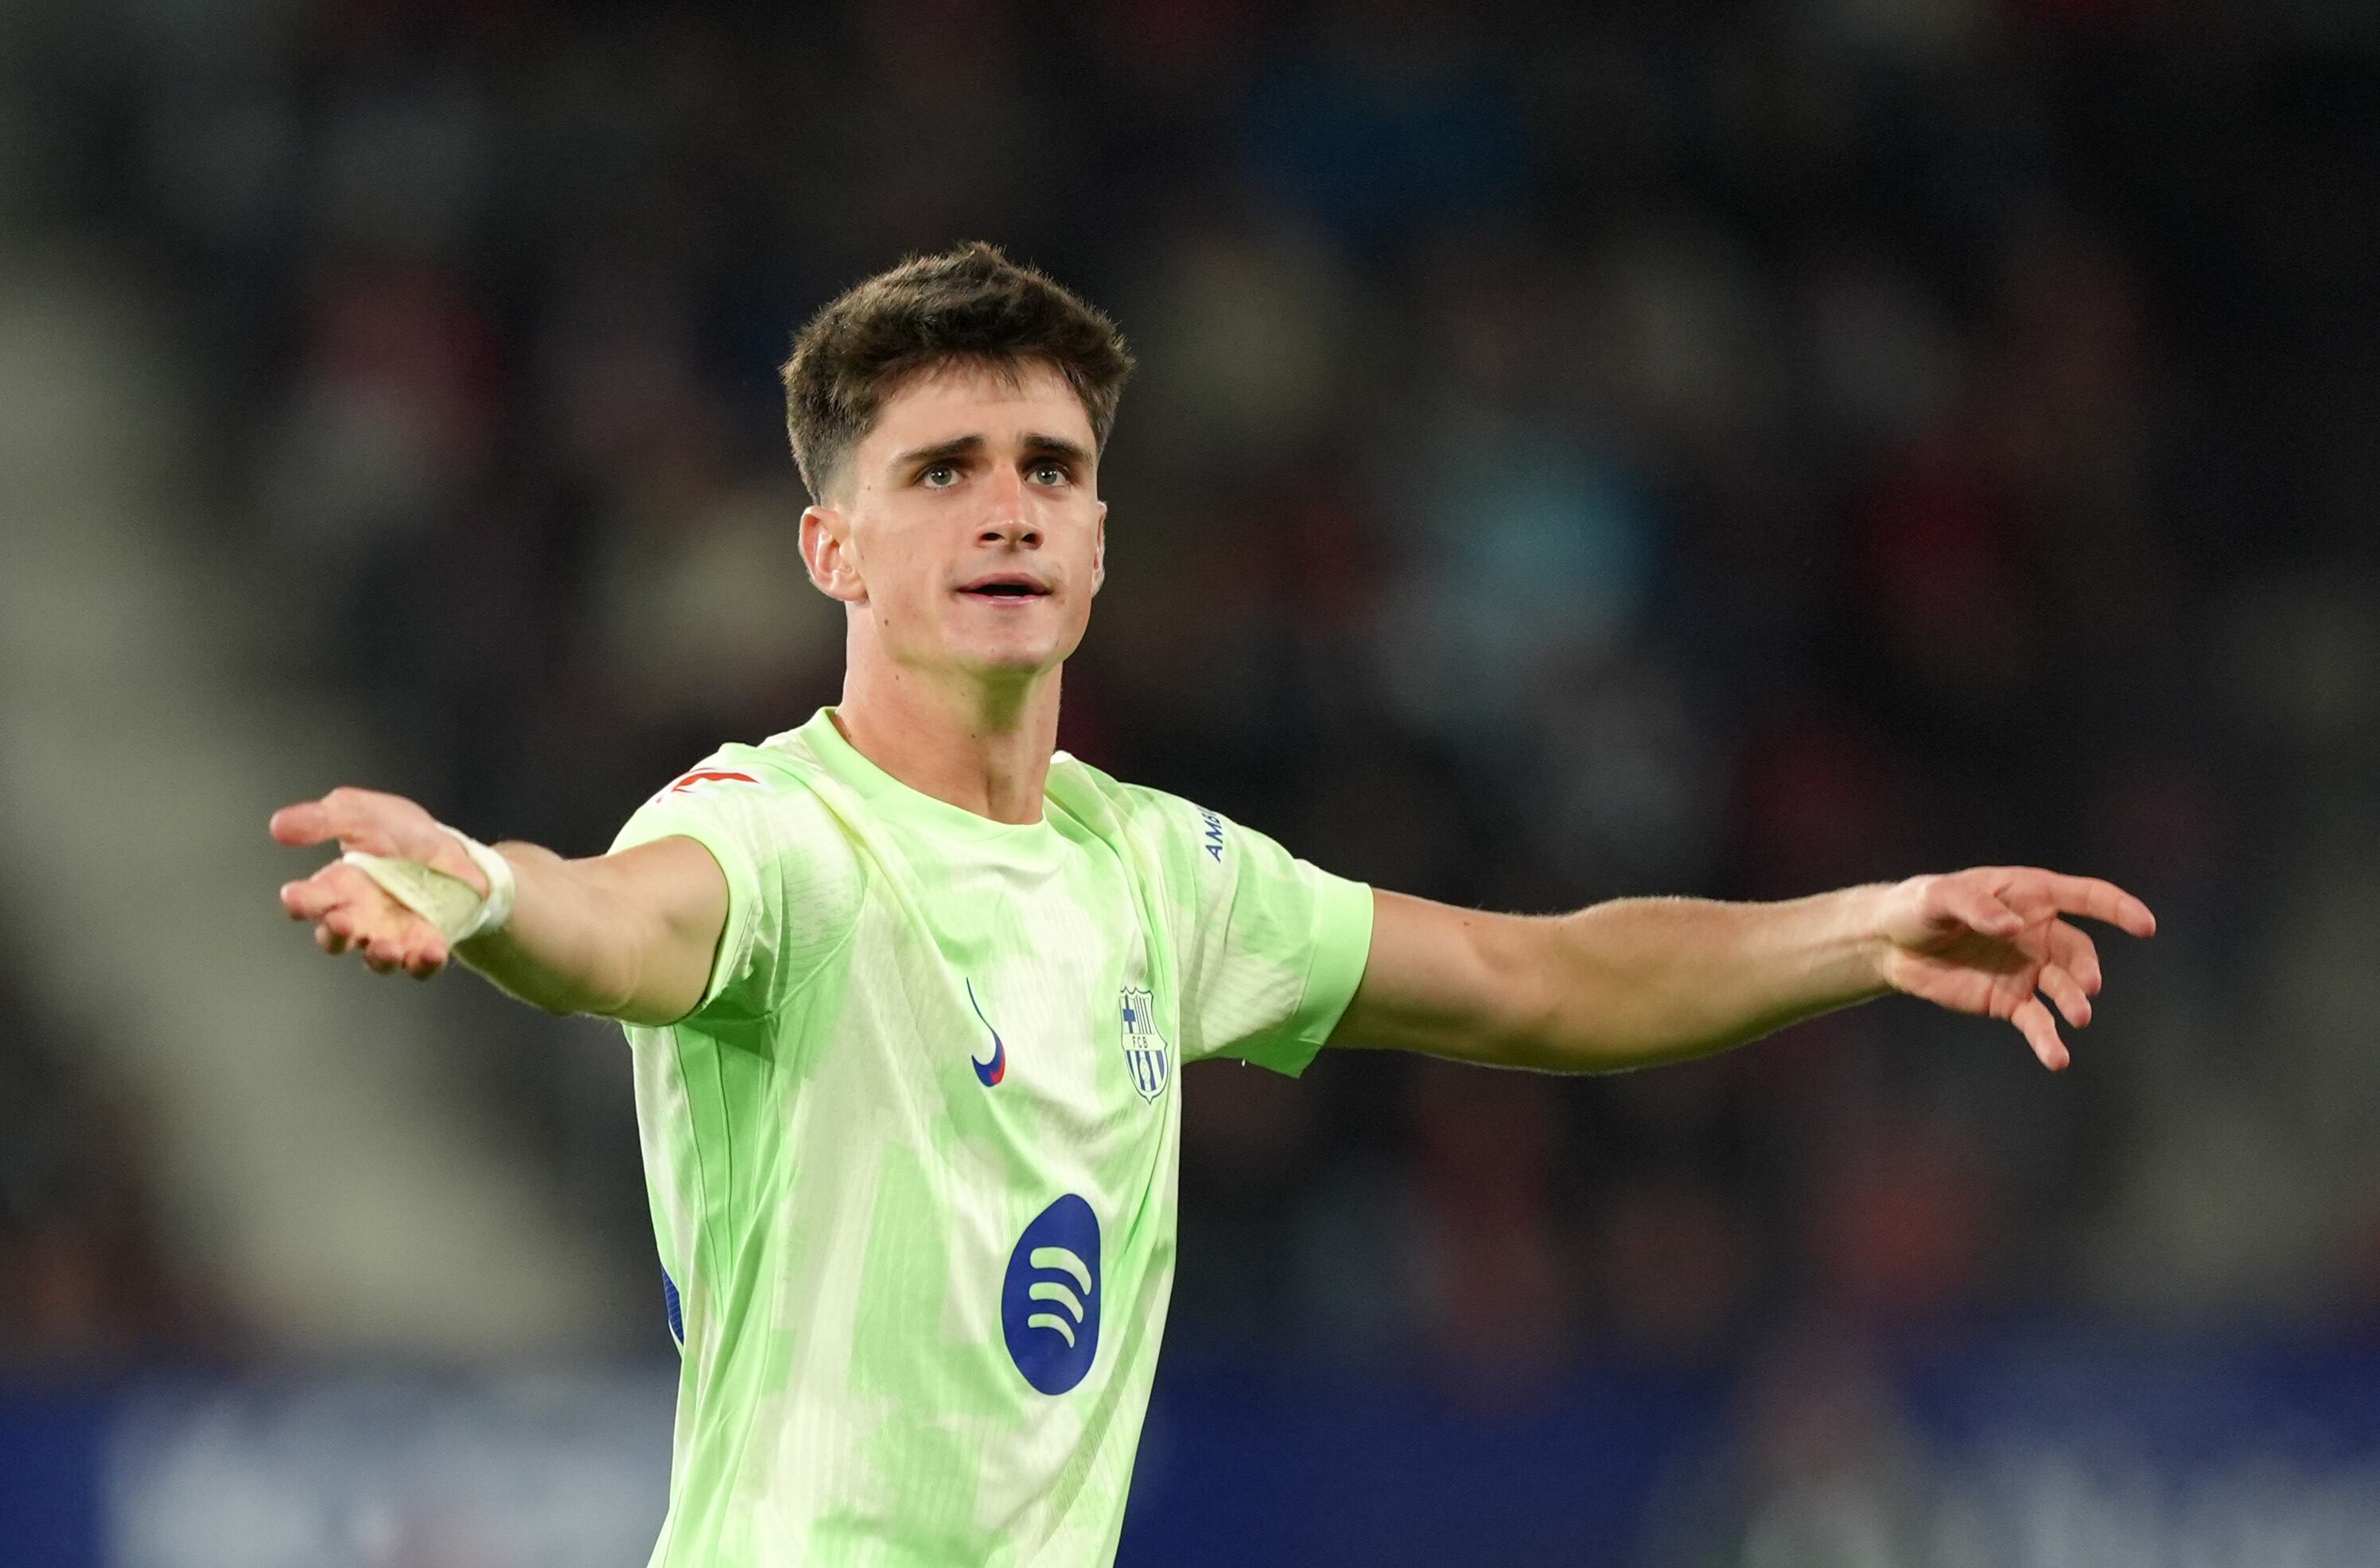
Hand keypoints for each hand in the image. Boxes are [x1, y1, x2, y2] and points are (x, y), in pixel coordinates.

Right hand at [271, 787, 489, 978]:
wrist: (452, 850)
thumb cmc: (399, 834)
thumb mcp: (360, 814)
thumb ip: (322, 820)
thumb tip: (277, 826)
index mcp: (338, 886)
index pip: (309, 900)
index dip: (300, 901)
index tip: (293, 895)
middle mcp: (359, 917)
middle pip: (335, 937)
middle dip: (334, 933)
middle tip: (338, 921)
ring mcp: (391, 936)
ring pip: (376, 959)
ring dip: (378, 956)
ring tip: (384, 946)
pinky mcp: (426, 946)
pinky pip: (421, 964)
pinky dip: (424, 962)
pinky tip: (431, 951)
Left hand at [1875, 867, 2156, 1070]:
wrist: (1891, 946)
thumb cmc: (1917, 907)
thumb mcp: (1937, 897)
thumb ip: (1973, 906)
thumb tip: (2012, 927)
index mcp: (2029, 896)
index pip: (2086, 897)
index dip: (2119, 909)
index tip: (2146, 926)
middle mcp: (2038, 933)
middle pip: (2078, 951)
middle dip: (2087, 969)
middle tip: (2088, 989)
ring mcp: (2028, 969)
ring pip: (2064, 989)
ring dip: (2075, 1003)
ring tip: (2077, 1018)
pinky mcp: (2011, 1001)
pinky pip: (2038, 1021)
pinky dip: (2048, 1040)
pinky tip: (2056, 1058)